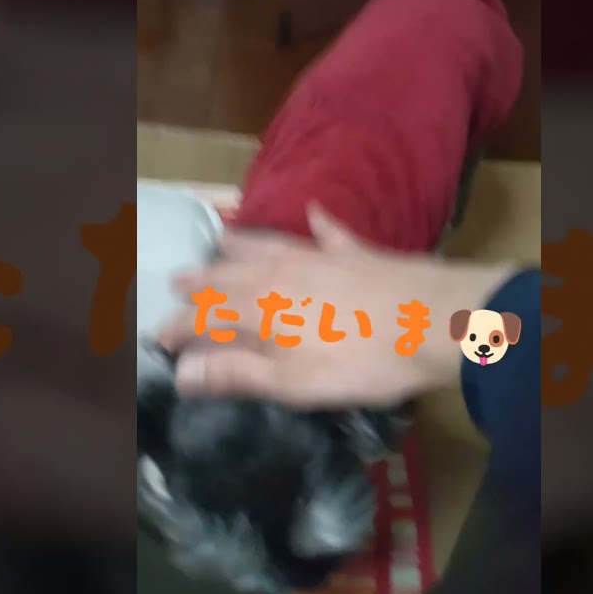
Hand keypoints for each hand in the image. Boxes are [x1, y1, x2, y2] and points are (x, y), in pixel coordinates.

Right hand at [156, 204, 516, 408]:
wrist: (435, 321)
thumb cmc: (360, 362)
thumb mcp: (291, 382)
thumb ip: (236, 373)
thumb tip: (181, 372)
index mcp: (259, 308)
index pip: (205, 317)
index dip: (179, 329)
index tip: (158, 340)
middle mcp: (280, 273)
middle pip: (230, 273)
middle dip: (200, 280)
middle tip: (176, 279)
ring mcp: (321, 257)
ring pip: (269, 244)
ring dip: (241, 243)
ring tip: (220, 238)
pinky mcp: (359, 253)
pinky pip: (331, 232)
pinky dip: (318, 224)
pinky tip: (313, 212)